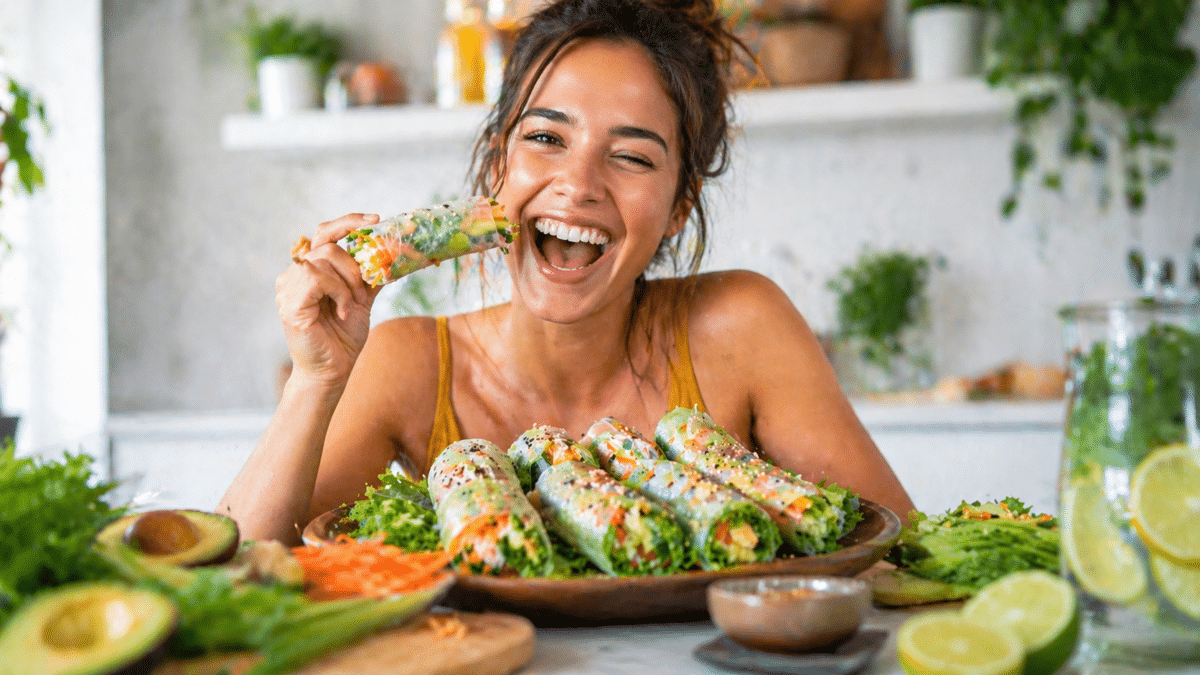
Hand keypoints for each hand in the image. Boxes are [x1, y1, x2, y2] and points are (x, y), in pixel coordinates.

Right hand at [276, 213, 381, 387]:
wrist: (334, 370)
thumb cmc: (343, 336)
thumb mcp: (362, 299)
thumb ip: (369, 275)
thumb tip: (393, 253)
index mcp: (309, 271)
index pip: (325, 233)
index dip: (349, 222)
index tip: (376, 219)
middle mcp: (294, 275)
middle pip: (328, 245)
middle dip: (354, 265)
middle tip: (362, 290)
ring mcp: (287, 288)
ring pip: (324, 260)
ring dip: (348, 283)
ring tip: (351, 306)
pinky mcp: (289, 303)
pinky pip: (318, 279)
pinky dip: (339, 292)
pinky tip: (343, 311)